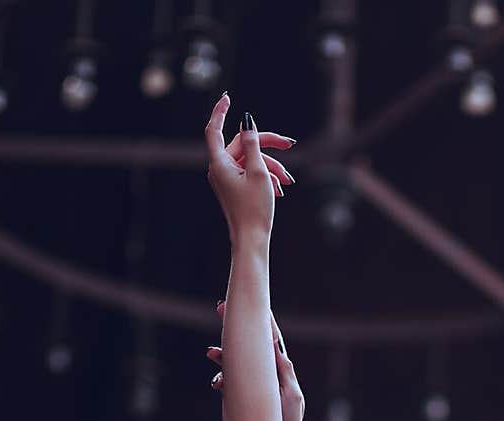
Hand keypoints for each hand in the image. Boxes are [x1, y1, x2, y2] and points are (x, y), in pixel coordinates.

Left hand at [205, 95, 294, 242]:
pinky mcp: (235, 189)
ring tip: (287, 182)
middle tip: (289, 145)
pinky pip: (250, 174)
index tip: (228, 97)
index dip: (220, 111)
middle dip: (268, 146)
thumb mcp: (258, 172)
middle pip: (243, 145)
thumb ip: (253, 144)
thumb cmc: (254, 209)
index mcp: (219, 163)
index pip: (214, 129)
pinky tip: (279, 190)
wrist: (251, 241)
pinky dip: (266, 177)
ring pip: (251, 161)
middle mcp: (219, 169)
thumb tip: (247, 122)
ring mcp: (227, 180)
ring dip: (271, 167)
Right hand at [208, 301, 305, 420]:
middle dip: (234, 327)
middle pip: (249, 344)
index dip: (262, 319)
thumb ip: (284, 373)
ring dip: (222, 355)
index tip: (252, 301)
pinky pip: (231, 382)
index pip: (270, 339)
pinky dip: (222, 380)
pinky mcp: (245, 397)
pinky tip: (215, 383)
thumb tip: (278, 348)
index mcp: (280, 370)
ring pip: (236, 361)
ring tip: (209, 353)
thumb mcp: (291, 397)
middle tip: (218, 307)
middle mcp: (268, 374)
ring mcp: (255, 385)